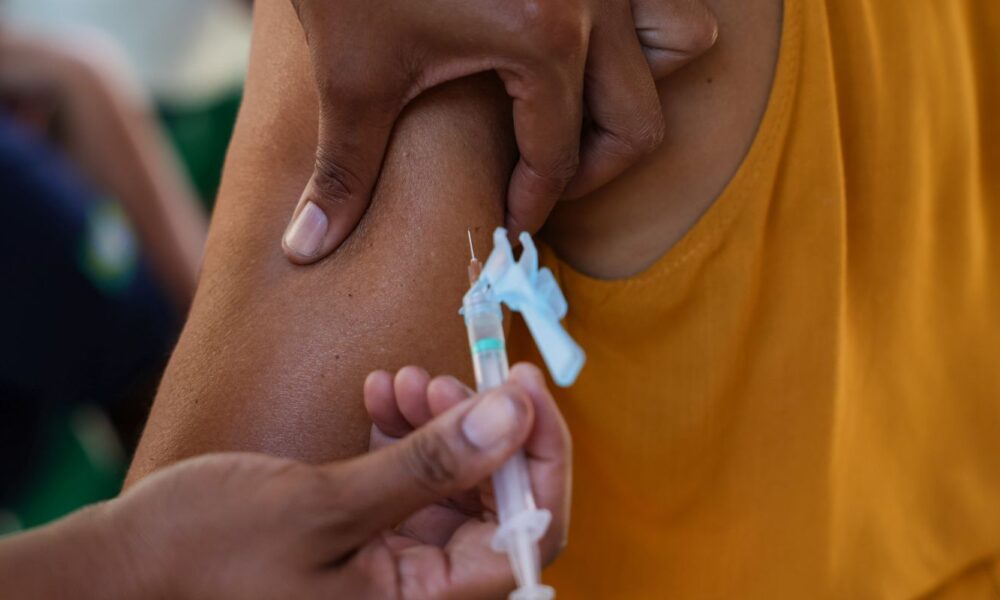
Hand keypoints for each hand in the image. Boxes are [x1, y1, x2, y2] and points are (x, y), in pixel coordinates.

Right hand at [97, 368, 568, 598]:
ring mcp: (394, 560)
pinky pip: (410, 478)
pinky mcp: (366, 534)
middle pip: (498, 501)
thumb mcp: (329, 505)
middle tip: (447, 375)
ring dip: (440, 422)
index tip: (526, 384)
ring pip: (455, 481)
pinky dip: (402, 432)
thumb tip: (515, 416)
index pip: (528, 533)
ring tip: (402, 381)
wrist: (132, 569)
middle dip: (482, 429)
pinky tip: (380, 397)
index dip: (541, 454)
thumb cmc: (212, 552)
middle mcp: (418, 589)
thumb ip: (431, 465)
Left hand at [282, 0, 717, 262]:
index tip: (508, 225)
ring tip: (569, 115)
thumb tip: (308, 249)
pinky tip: (574, 50)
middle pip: (637, 121)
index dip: (532, 205)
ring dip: (628, 95)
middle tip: (540, 186)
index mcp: (546, 38)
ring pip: (676, 45)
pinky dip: (633, 32)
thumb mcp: (352, 73)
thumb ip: (343, 173)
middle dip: (592, 172)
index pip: (559, 156)